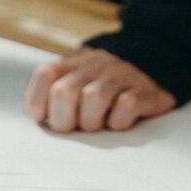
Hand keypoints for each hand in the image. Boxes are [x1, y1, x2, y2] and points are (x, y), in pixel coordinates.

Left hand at [24, 48, 175, 131]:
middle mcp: (94, 65)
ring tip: (98, 124)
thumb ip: (52, 97)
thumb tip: (37, 116)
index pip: (45, 74)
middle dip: (65, 120)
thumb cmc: (103, 91)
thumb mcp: (75, 85)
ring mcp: (120, 74)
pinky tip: (120, 121)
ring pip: (93, 97)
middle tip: (76, 127)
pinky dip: (119, 121)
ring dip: (92, 121)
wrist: (153, 69)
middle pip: (64, 91)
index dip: (40, 103)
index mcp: (73, 64)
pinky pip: (126, 105)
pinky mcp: (144, 89)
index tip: (48, 119)